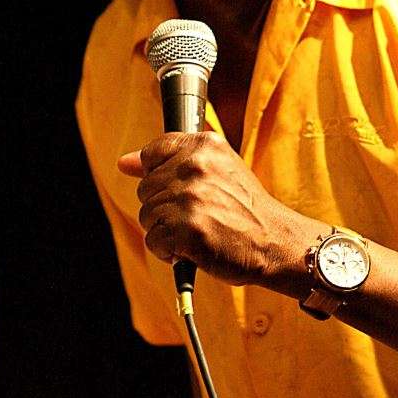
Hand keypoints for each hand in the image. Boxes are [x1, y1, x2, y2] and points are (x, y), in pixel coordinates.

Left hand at [118, 132, 315, 292]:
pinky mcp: (187, 231)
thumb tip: (124, 162)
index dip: (159, 175)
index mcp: (205, 146)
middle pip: (146, 188)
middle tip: (197, 215)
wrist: (274, 241)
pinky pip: (154, 241)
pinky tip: (193, 248)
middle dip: (164, 207)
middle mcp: (196, 167)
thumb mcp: (218, 169)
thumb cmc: (244, 208)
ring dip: (167, 230)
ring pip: (147, 216)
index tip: (178, 189)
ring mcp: (190, 199)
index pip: (154, 152)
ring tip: (197, 232)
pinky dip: (169, 251)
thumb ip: (171, 160)